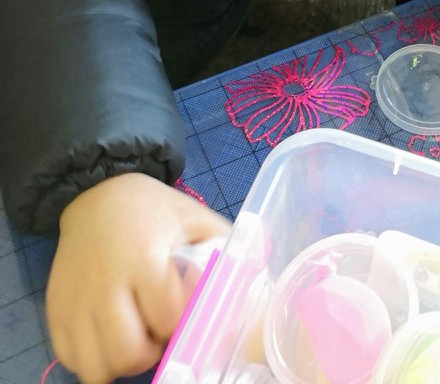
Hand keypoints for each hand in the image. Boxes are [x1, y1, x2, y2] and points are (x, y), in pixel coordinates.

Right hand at [47, 172, 230, 383]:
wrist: (96, 195)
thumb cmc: (152, 210)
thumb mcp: (194, 218)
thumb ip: (225, 247)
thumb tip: (259, 279)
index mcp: (145, 259)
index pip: (168, 318)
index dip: (184, 324)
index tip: (190, 314)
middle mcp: (106, 285)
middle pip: (129, 353)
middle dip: (153, 353)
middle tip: (162, 334)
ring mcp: (76, 302)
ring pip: (96, 367)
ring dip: (122, 363)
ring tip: (137, 338)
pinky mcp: (57, 312)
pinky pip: (71, 360)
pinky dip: (93, 361)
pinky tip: (110, 339)